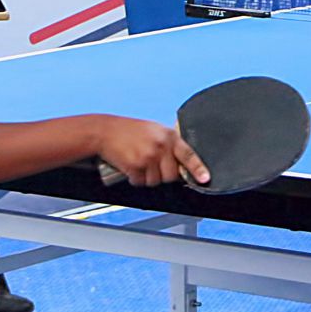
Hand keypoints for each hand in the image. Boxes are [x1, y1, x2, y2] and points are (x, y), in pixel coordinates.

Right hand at [94, 116, 209, 186]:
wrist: (105, 131)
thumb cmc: (128, 130)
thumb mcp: (154, 130)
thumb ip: (168, 143)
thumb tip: (180, 162)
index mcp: (168, 136)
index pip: (189, 155)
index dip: (198, 168)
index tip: (205, 178)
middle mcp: (161, 146)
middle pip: (172, 175)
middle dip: (163, 175)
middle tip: (152, 165)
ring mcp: (149, 156)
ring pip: (156, 181)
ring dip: (148, 178)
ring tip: (139, 163)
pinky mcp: (136, 166)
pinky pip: (141, 182)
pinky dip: (136, 178)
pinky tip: (131, 166)